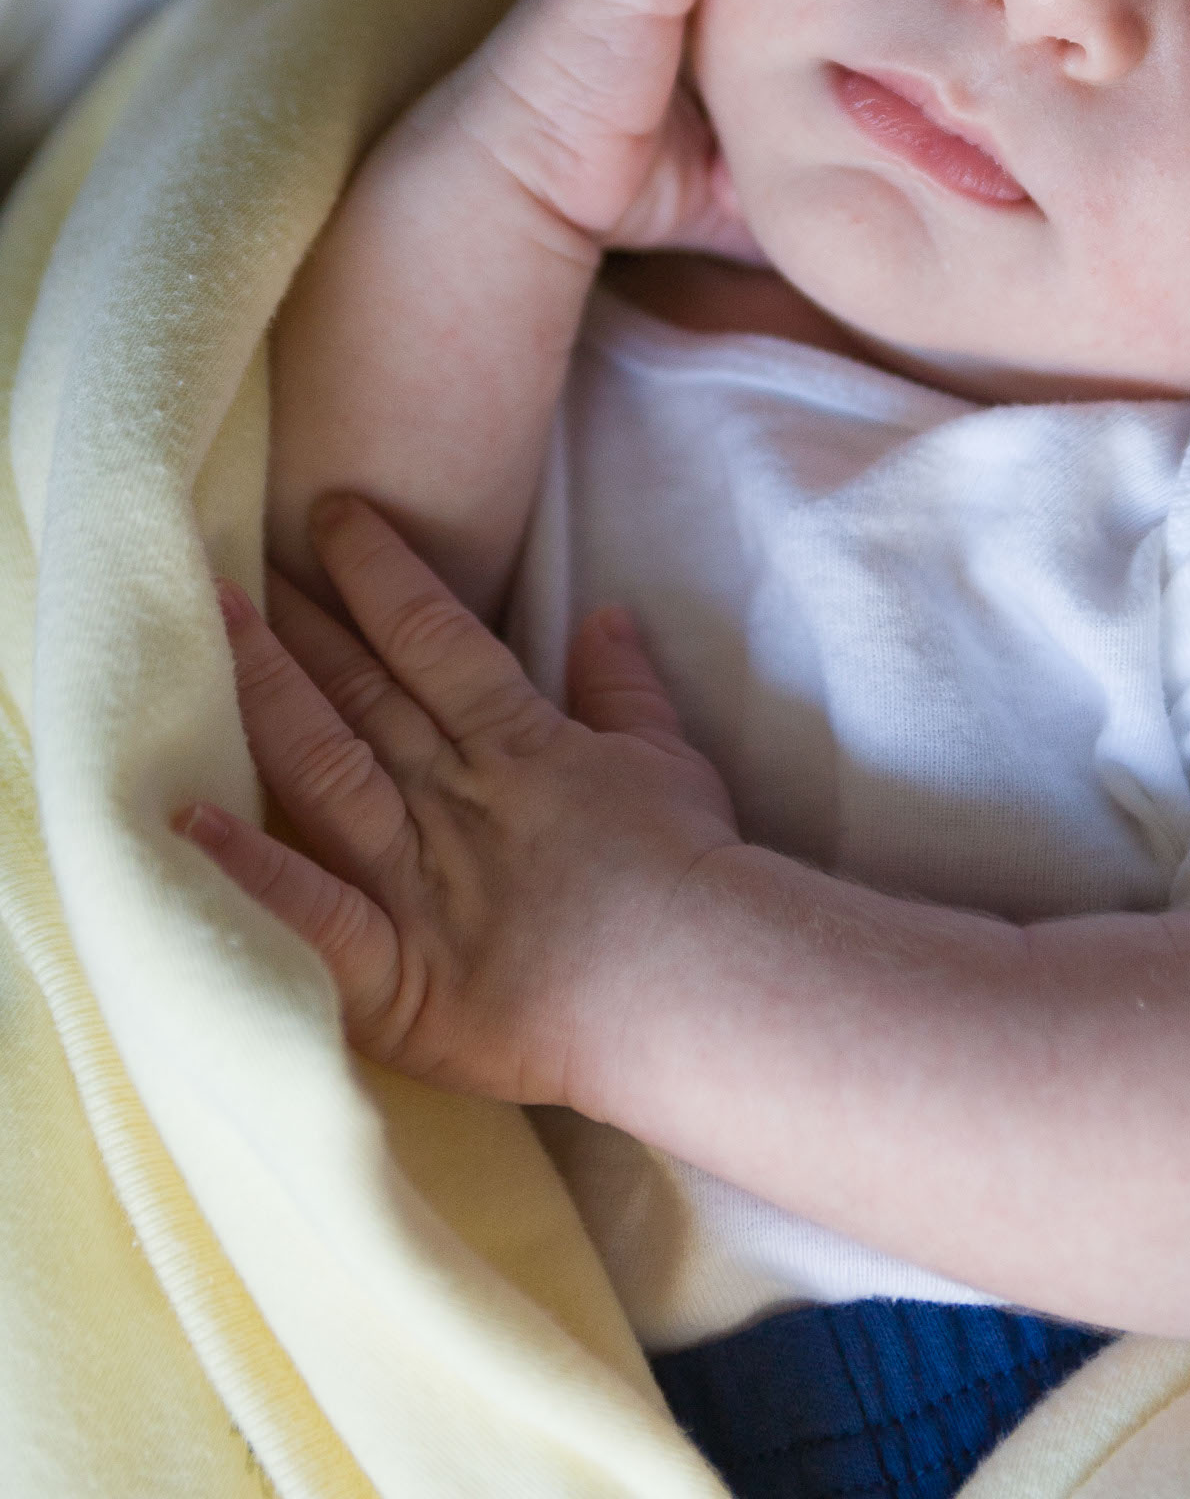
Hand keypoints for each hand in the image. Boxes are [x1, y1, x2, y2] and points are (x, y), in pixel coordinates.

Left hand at [176, 496, 738, 1111]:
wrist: (695, 984)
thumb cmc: (693, 876)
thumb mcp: (672, 762)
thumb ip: (625, 689)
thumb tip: (604, 616)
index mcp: (519, 744)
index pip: (434, 635)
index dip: (379, 569)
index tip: (332, 515)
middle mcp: (455, 797)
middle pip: (361, 692)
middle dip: (296, 621)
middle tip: (225, 555)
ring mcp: (418, 880)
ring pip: (324, 767)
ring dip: (263, 692)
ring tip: (209, 627)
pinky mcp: (396, 971)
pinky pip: (312, 915)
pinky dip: (250, 873)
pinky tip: (186, 824)